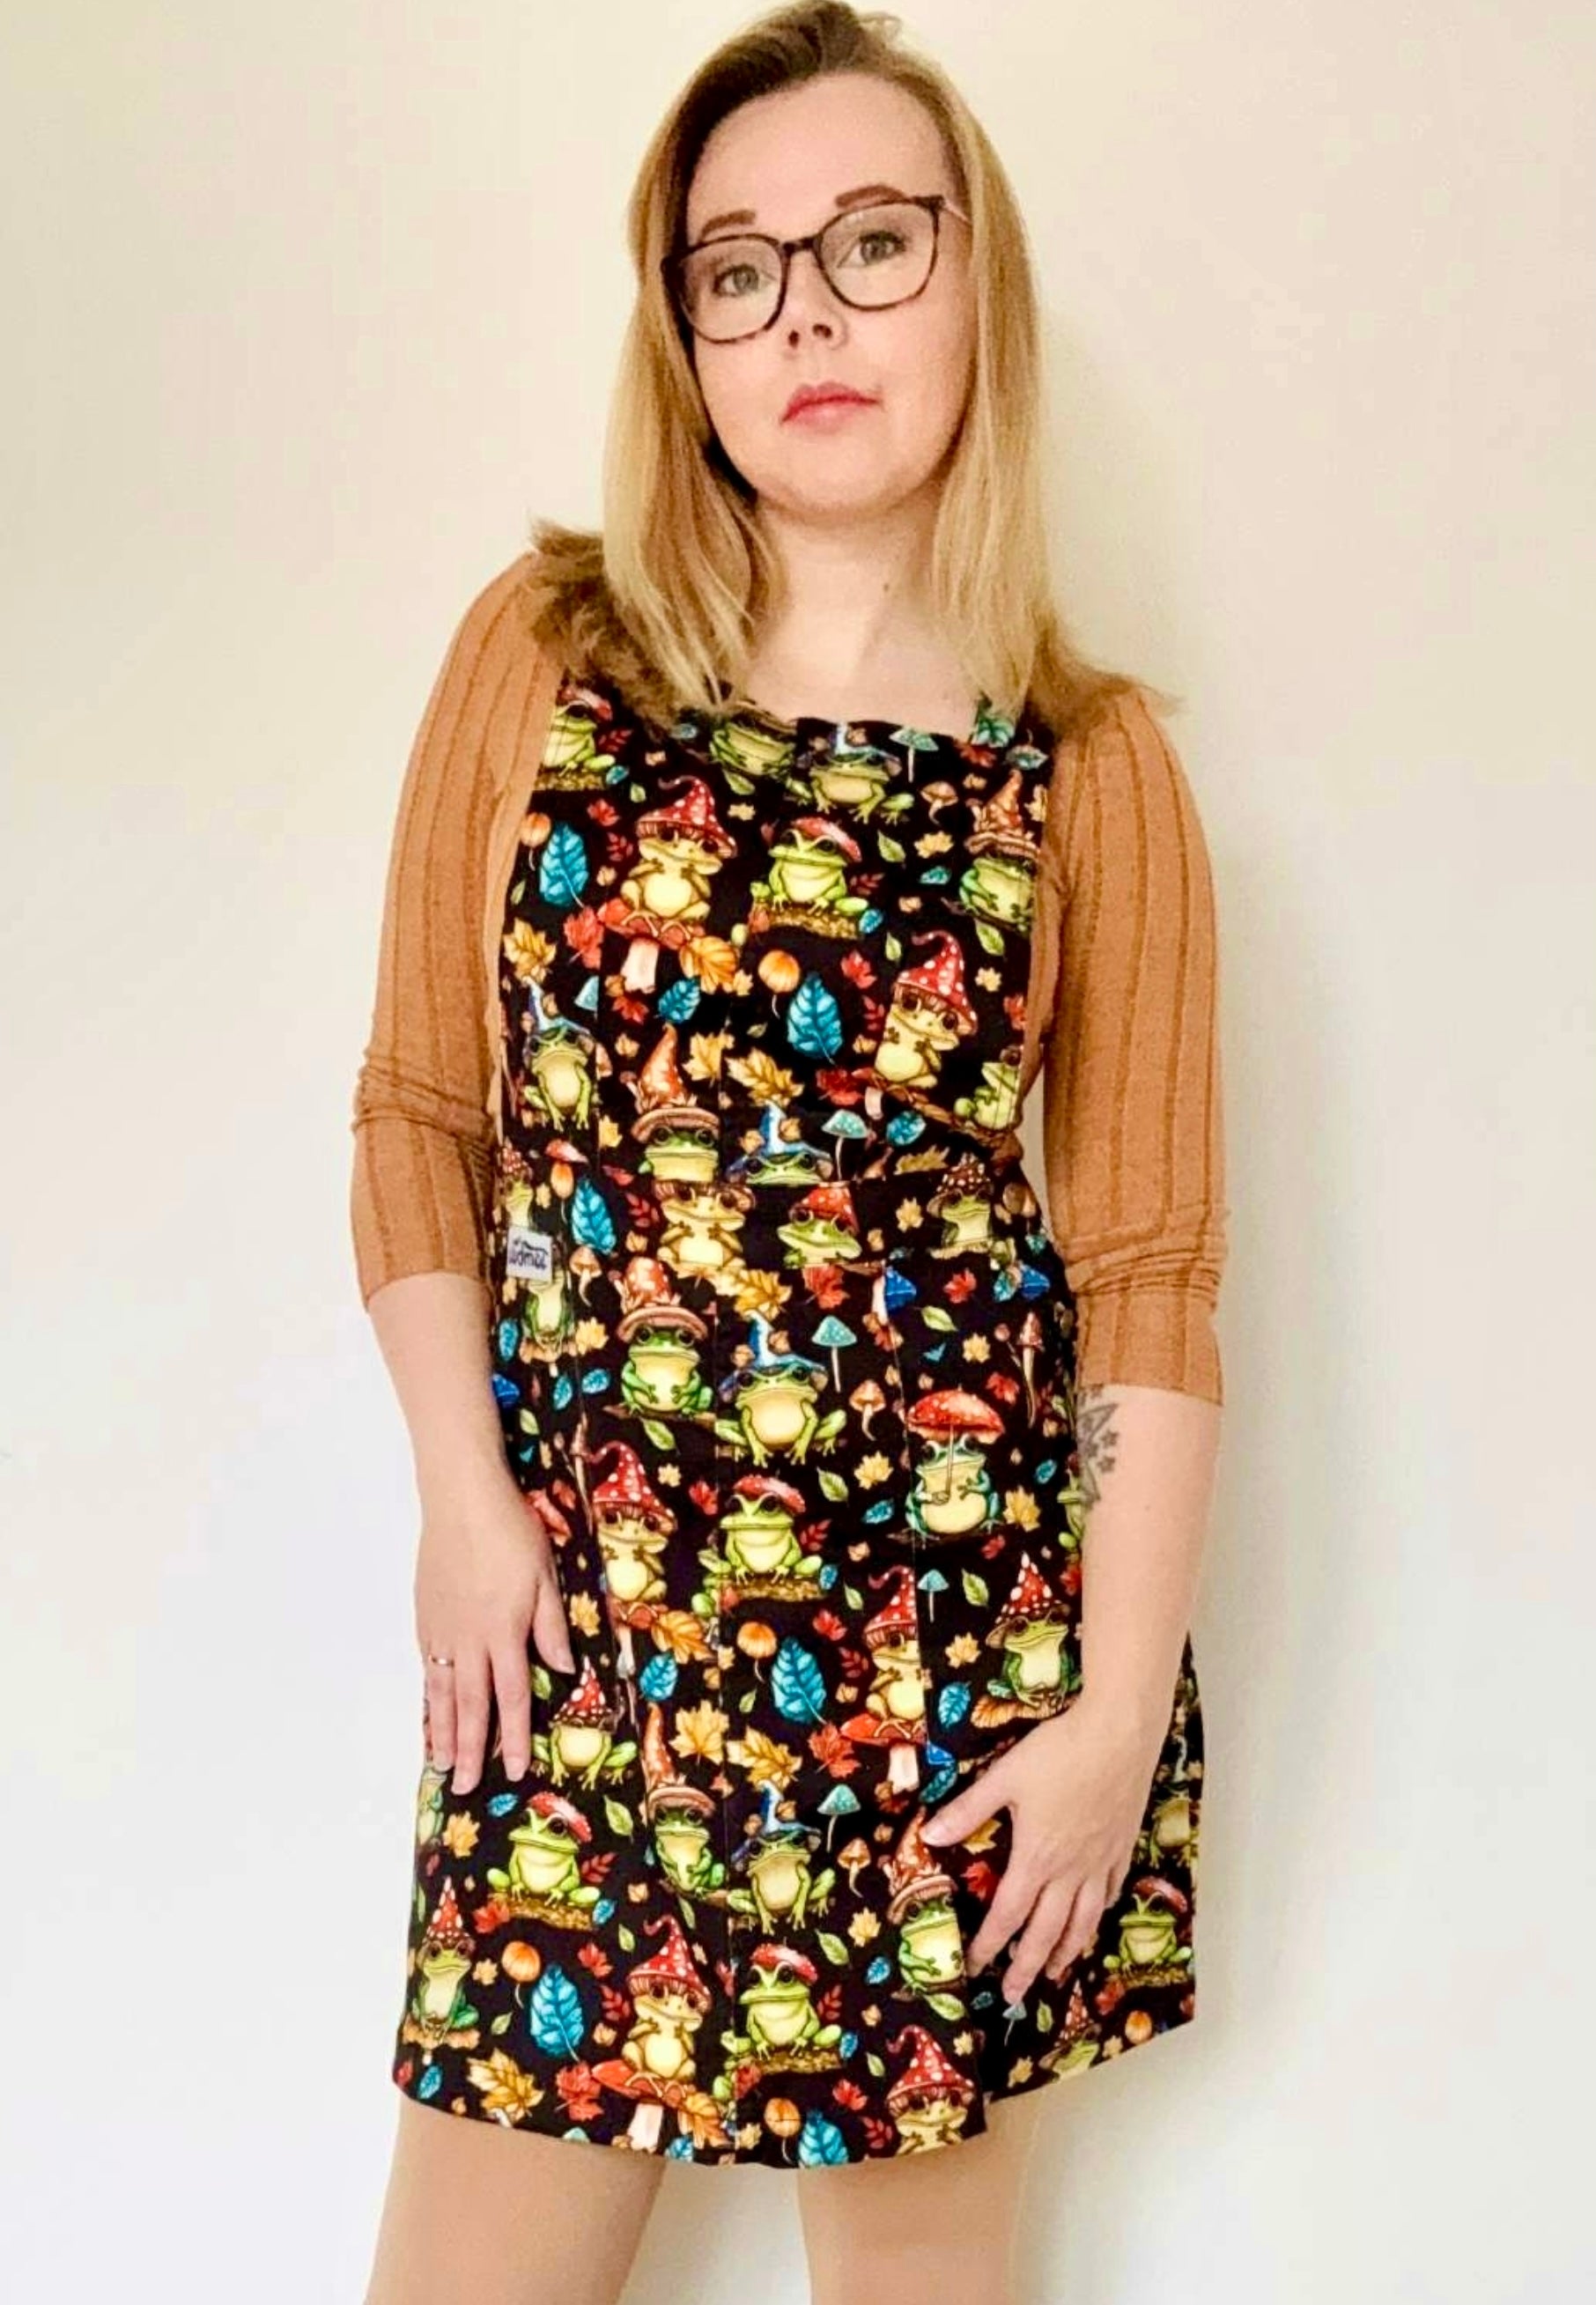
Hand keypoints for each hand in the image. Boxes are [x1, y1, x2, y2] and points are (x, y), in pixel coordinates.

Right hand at [415, 1474, 575, 1794]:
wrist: (461, 1499)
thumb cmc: (511, 1531)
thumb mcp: (545, 1576)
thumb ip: (550, 1626)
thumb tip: (563, 1670)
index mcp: (505, 1632)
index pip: (511, 1697)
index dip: (513, 1737)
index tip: (512, 1770)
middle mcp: (471, 1640)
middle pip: (470, 1706)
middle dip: (471, 1749)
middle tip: (464, 1787)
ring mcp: (443, 1630)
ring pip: (441, 1693)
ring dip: (443, 1732)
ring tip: (441, 1764)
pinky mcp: (425, 1617)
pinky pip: (427, 1668)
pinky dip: (427, 1697)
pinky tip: (429, 1713)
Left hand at [920, 1694, 1163, 2006]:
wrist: (1120, 1734)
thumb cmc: (1059, 1751)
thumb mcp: (1005, 1777)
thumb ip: (968, 1810)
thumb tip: (930, 1836)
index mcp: (1037, 1857)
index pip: (1008, 1914)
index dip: (990, 1945)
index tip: (976, 1968)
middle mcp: (1070, 1870)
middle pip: (1048, 1932)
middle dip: (1027, 1967)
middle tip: (1014, 1994)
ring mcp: (1101, 1862)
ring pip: (1084, 1921)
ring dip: (1067, 1951)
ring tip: (1055, 1972)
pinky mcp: (1122, 1848)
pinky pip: (1109, 1892)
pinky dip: (1098, 1914)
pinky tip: (1093, 1920)